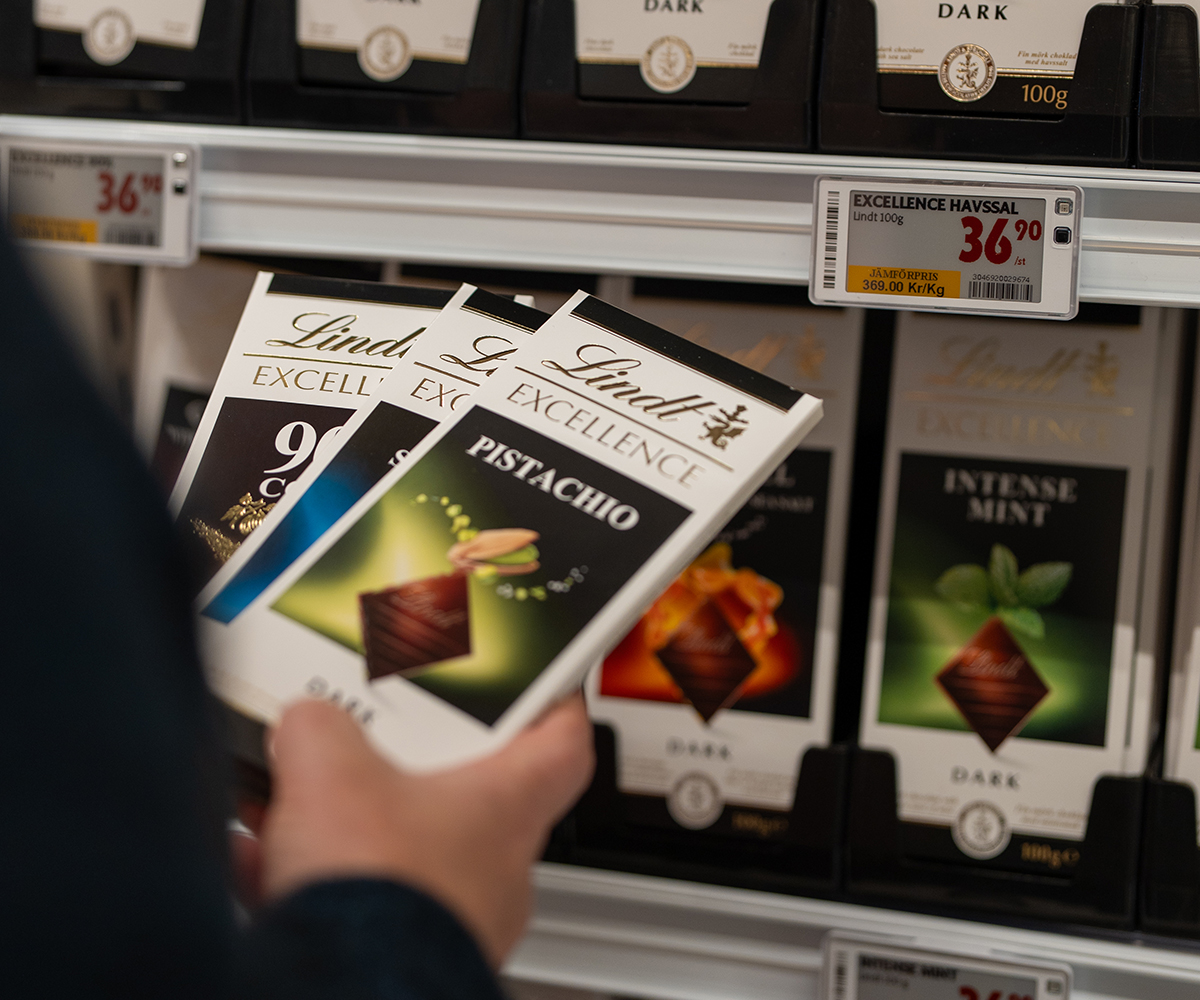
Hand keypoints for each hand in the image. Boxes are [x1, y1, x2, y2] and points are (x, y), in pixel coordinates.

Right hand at [254, 694, 592, 966]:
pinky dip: (311, 879)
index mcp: (506, 807)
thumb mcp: (331, 769)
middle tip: (370, 733)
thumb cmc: (377, 896)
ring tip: (293, 797)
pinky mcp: (398, 956)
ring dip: (349, 825)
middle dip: (410, 763)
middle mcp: (492, 867)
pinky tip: (258, 862)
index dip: (554, 704)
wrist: (342, 994)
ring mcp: (449, 918)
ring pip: (403, 850)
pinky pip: (356, 903)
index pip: (562, 744)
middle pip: (467, 793)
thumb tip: (306, 722)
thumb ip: (321, 726)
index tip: (542, 680)